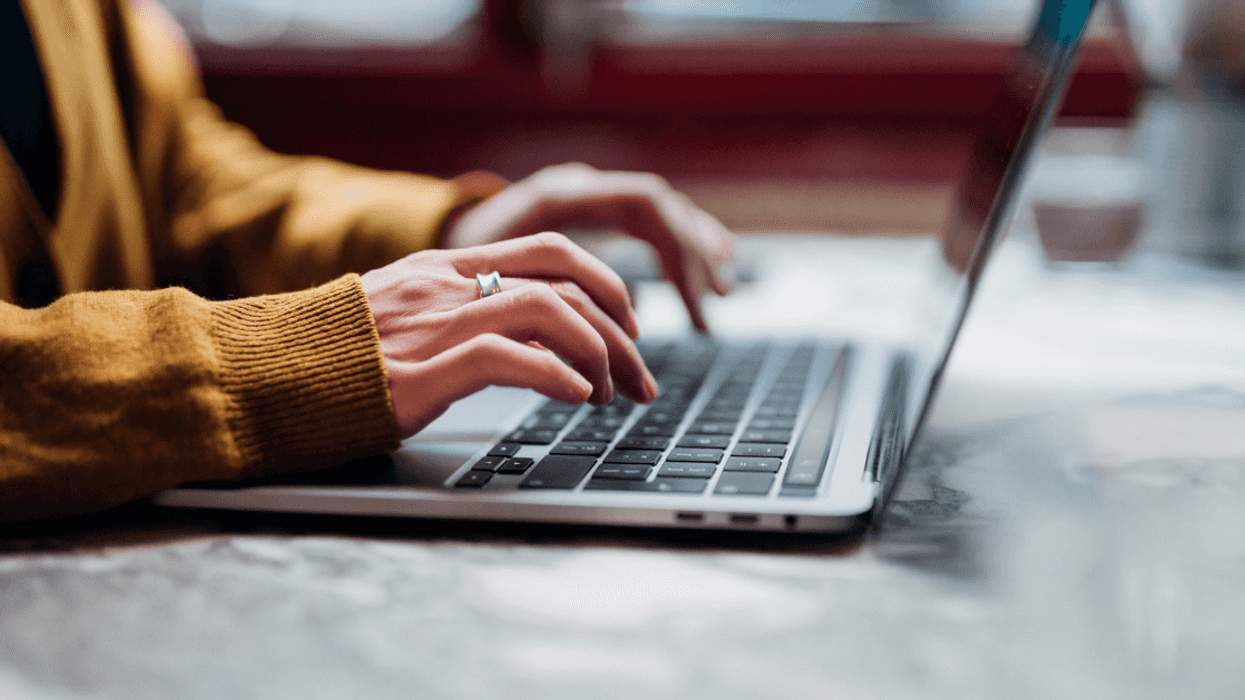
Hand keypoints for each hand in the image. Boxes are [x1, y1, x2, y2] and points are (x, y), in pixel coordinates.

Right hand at [360, 232, 659, 436]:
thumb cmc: (332, 355)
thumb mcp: (401, 312)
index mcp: (447, 268)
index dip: (606, 285)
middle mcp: (448, 285)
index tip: (628, 328)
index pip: (552, 251)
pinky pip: (509, 358)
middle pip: (567, 278)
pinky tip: (577, 398)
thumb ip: (457, 309)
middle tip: (640, 374)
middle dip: (620, 328)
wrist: (260, 374)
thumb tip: (525, 335)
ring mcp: (435, 324)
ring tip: (609, 394)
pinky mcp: (420, 372)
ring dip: (598, 355)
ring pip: (550, 312)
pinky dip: (557, 376)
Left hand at [446, 163, 736, 331]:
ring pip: (656, 213)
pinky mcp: (583, 211)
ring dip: (692, 250)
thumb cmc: (449, 268)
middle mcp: (577, 185)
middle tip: (715, 304)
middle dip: (693, 258)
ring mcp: (582, 194)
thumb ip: (541, 306)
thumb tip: (592, 354)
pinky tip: (704, 264)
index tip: (692, 305)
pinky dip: (675, 246)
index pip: (644, 205)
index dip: (676, 254)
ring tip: (722, 290)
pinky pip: (643, 223)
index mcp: (558, 194)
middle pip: (659, 209)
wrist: (425, 236)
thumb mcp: (489, 285)